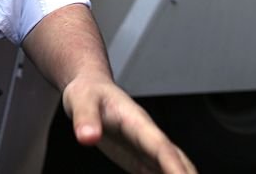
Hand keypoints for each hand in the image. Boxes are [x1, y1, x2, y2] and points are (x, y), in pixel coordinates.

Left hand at [62, 75, 197, 173]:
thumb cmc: (88, 93)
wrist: (90, 90)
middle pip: (175, 160)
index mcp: (137, 121)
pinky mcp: (138, 159)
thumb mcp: (80, 100)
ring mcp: (145, 149)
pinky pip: (155, 173)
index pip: (160, 146)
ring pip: (168, 168)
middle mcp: (147, 136)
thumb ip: (85, 118)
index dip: (174, 165)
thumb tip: (87, 137)